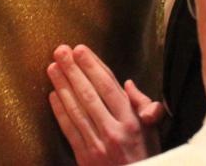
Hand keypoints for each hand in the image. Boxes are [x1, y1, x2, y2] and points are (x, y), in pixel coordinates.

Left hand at [47, 44, 162, 164]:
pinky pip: (69, 130)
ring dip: (62, 86)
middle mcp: (114, 130)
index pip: (108, 86)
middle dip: (73, 70)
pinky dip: (60, 111)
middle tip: (60, 51)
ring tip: (52, 68)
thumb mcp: (153, 130)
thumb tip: (128, 83)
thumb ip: (144, 105)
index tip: (80, 50)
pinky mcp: (85, 158)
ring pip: (76, 109)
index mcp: (132, 120)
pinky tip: (53, 95)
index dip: (92, 66)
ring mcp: (98, 145)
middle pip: (89, 94)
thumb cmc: (146, 155)